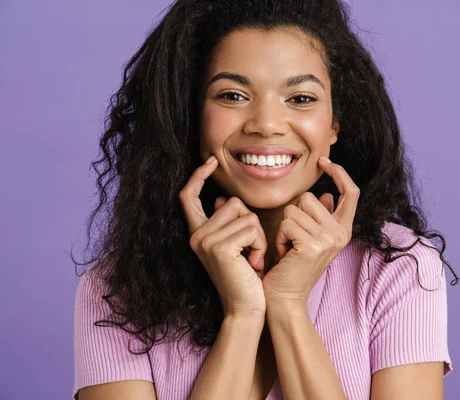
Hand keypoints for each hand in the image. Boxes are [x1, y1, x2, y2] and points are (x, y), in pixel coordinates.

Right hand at [179, 156, 266, 316]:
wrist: (246, 309)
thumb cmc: (247, 278)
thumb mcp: (237, 246)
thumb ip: (228, 223)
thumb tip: (220, 199)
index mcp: (198, 234)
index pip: (188, 197)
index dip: (198, 176)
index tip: (210, 161)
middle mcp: (197, 236)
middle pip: (232, 202)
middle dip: (252, 222)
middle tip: (251, 251)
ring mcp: (205, 241)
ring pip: (245, 214)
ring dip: (258, 236)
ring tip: (252, 259)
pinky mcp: (219, 247)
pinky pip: (251, 228)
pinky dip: (260, 244)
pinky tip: (254, 264)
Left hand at [262, 156, 359, 309]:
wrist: (285, 299)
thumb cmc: (293, 267)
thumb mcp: (310, 239)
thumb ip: (320, 216)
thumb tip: (325, 195)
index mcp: (344, 230)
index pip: (351, 192)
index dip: (339, 172)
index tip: (323, 161)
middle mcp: (341, 233)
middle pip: (309, 197)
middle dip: (293, 214)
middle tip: (292, 239)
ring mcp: (328, 239)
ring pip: (294, 209)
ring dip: (284, 227)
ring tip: (288, 248)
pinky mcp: (311, 245)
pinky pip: (286, 223)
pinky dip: (279, 237)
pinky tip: (283, 254)